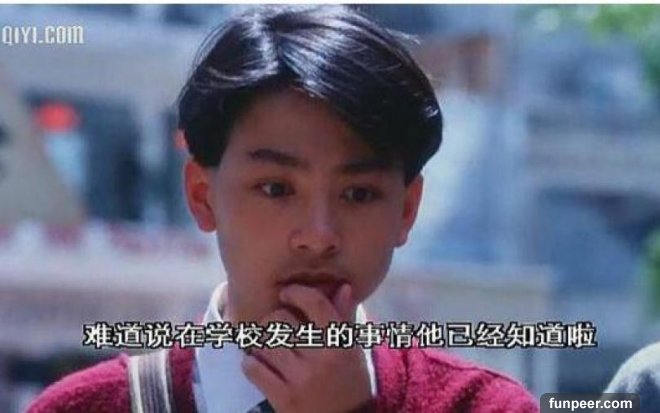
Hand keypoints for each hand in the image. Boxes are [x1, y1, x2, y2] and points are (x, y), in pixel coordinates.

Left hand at [241, 284, 372, 412]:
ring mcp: (300, 379)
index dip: (296, 292)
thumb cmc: (350, 383)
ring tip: (267, 349)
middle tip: (277, 329)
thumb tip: (343, 286)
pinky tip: (259, 366)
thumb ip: (344, 318)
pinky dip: (250, 364)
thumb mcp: (352, 350)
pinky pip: (252, 368)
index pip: (315, 303)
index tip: (287, 293)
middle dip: (274, 320)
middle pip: (281, 319)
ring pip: (264, 343)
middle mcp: (320, 358)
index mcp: (339, 343)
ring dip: (261, 343)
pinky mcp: (283, 398)